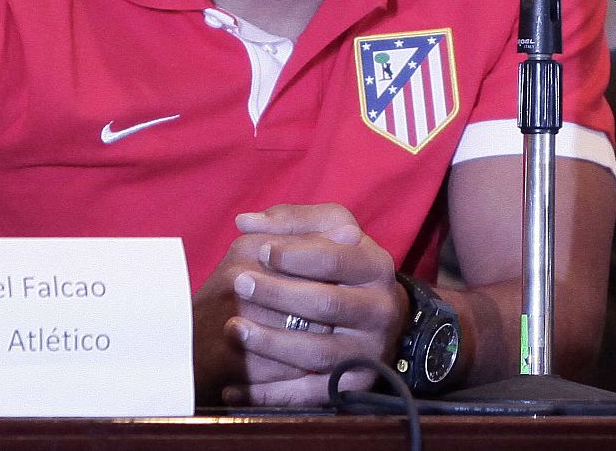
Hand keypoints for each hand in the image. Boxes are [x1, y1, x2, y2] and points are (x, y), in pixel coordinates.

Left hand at [192, 203, 407, 406]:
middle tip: (239, 284)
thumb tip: (244, 221)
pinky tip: (236, 386)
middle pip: (325, 304)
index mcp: (376, 266)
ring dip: (271, 343)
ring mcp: (370, 350)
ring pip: (317, 352)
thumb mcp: (329, 233)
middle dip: (277, 294)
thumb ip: (290, 221)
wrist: (375, 316)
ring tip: (233, 330)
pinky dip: (272, 393)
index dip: (295, 255)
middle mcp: (381, 309)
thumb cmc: (341, 266)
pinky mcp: (356, 384)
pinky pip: (312, 394)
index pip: (335, 258)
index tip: (262, 250)